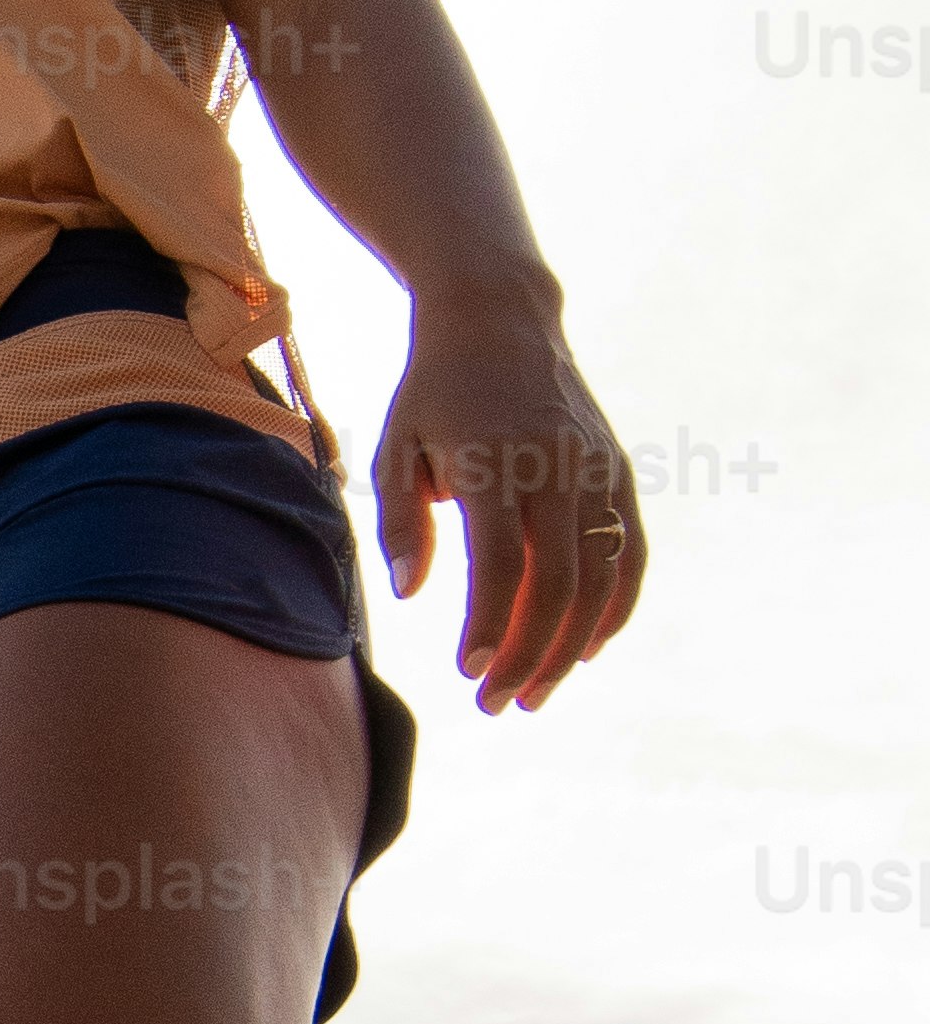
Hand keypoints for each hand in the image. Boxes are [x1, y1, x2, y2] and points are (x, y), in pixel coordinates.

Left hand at [372, 292, 646, 714]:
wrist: (499, 319)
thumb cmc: (433, 390)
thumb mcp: (395, 445)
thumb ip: (399, 521)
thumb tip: (411, 593)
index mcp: (493, 460)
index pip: (498, 563)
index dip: (489, 624)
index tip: (468, 670)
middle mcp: (555, 465)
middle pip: (556, 581)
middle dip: (528, 654)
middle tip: (495, 704)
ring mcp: (595, 468)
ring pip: (599, 575)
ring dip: (570, 645)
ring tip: (534, 694)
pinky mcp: (617, 471)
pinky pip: (628, 551)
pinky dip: (615, 606)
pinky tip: (588, 650)